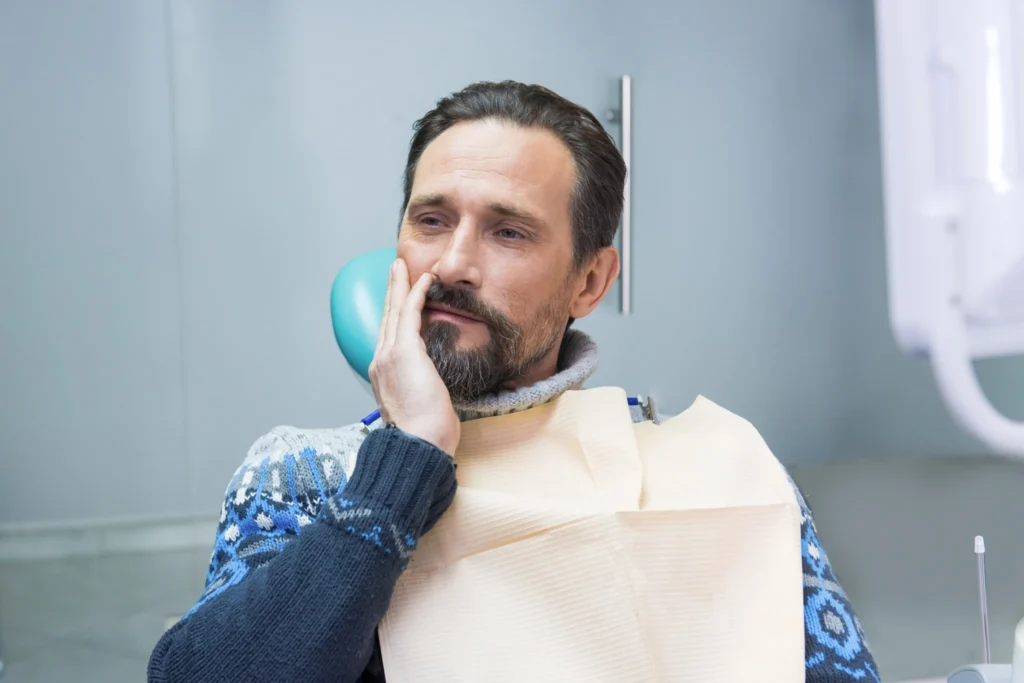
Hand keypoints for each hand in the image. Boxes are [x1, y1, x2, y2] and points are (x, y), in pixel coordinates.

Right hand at [368, 259, 460, 454]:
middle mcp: (381, 362)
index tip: (399, 298)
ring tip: (402, 265)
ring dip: (399, 284)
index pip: (390, 337)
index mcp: (384, 376)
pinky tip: (425, 279)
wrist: (418, 444)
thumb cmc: (426, 436)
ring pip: (394, 310)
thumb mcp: (423, 408)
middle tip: (395, 269)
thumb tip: (436, 388)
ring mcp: (388, 356)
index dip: (393, 314)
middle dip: (391, 291)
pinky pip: (408, 313)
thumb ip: (425, 391)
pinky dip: (416, 293)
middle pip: (386, 318)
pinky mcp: (403, 352)